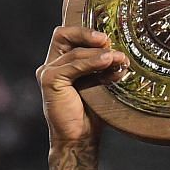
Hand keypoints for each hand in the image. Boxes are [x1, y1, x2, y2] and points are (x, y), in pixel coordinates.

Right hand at [38, 26, 124, 146]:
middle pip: (63, 34)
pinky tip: (107, 62)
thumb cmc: (90, 114)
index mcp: (61, 63)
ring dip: (98, 53)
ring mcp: (48, 72)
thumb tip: (120, 54)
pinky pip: (73, 65)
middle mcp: (51, 65)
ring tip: (118, 58)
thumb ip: (104, 68)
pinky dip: (91, 62)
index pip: (68, 35)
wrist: (80, 139)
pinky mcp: (49, 81)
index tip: (107, 36)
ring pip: (74, 52)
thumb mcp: (99, 85)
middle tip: (108, 41)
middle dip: (87, 34)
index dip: (85, 31)